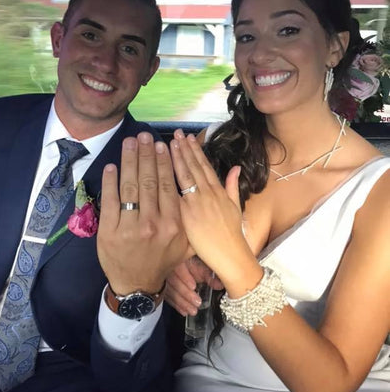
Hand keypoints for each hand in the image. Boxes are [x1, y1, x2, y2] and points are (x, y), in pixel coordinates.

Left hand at [97, 132, 191, 294]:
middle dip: (146, 155)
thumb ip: (189, 218)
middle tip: (144, 136)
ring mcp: (129, 227)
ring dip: (129, 161)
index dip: (164, 163)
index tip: (162, 145)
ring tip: (130, 142)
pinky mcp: (109, 231)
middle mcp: (152, 224)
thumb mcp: (185, 243)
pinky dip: (110, 181)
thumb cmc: (163, 260)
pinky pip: (110, 201)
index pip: (167, 186)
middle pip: (148, 181)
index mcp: (173, 225)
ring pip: (130, 187)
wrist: (137, 285)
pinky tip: (112, 166)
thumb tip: (194, 187)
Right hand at [165, 256, 223, 315]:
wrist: (183, 262)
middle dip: (186, 294)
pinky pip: (167, 296)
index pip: (179, 267)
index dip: (185, 277)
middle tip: (197, 302)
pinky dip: (176, 305)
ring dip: (181, 302)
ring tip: (192, 310)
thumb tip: (219, 285)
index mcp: (179, 258)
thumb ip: (209, 275)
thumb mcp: (202, 266)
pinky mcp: (164, 287)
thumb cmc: (192, 262)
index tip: (193, 286)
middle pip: (173, 281)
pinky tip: (184, 312)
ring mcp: (165, 277)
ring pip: (170, 290)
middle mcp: (170, 267)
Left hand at [170, 130, 261, 294]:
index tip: (186, 138)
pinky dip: (162, 182)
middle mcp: (205, 195)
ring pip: (180, 178)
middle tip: (173, 134)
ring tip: (164, 144)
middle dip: (182, 149)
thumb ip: (232, 186)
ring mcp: (194, 205)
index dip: (194, 151)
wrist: (229, 257)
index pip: (203, 166)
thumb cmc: (231, 236)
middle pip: (191, 168)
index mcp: (217, 192)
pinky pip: (170, 196)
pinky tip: (156, 171)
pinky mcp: (183, 217)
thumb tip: (234, 167)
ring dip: (172, 159)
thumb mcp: (235, 208)